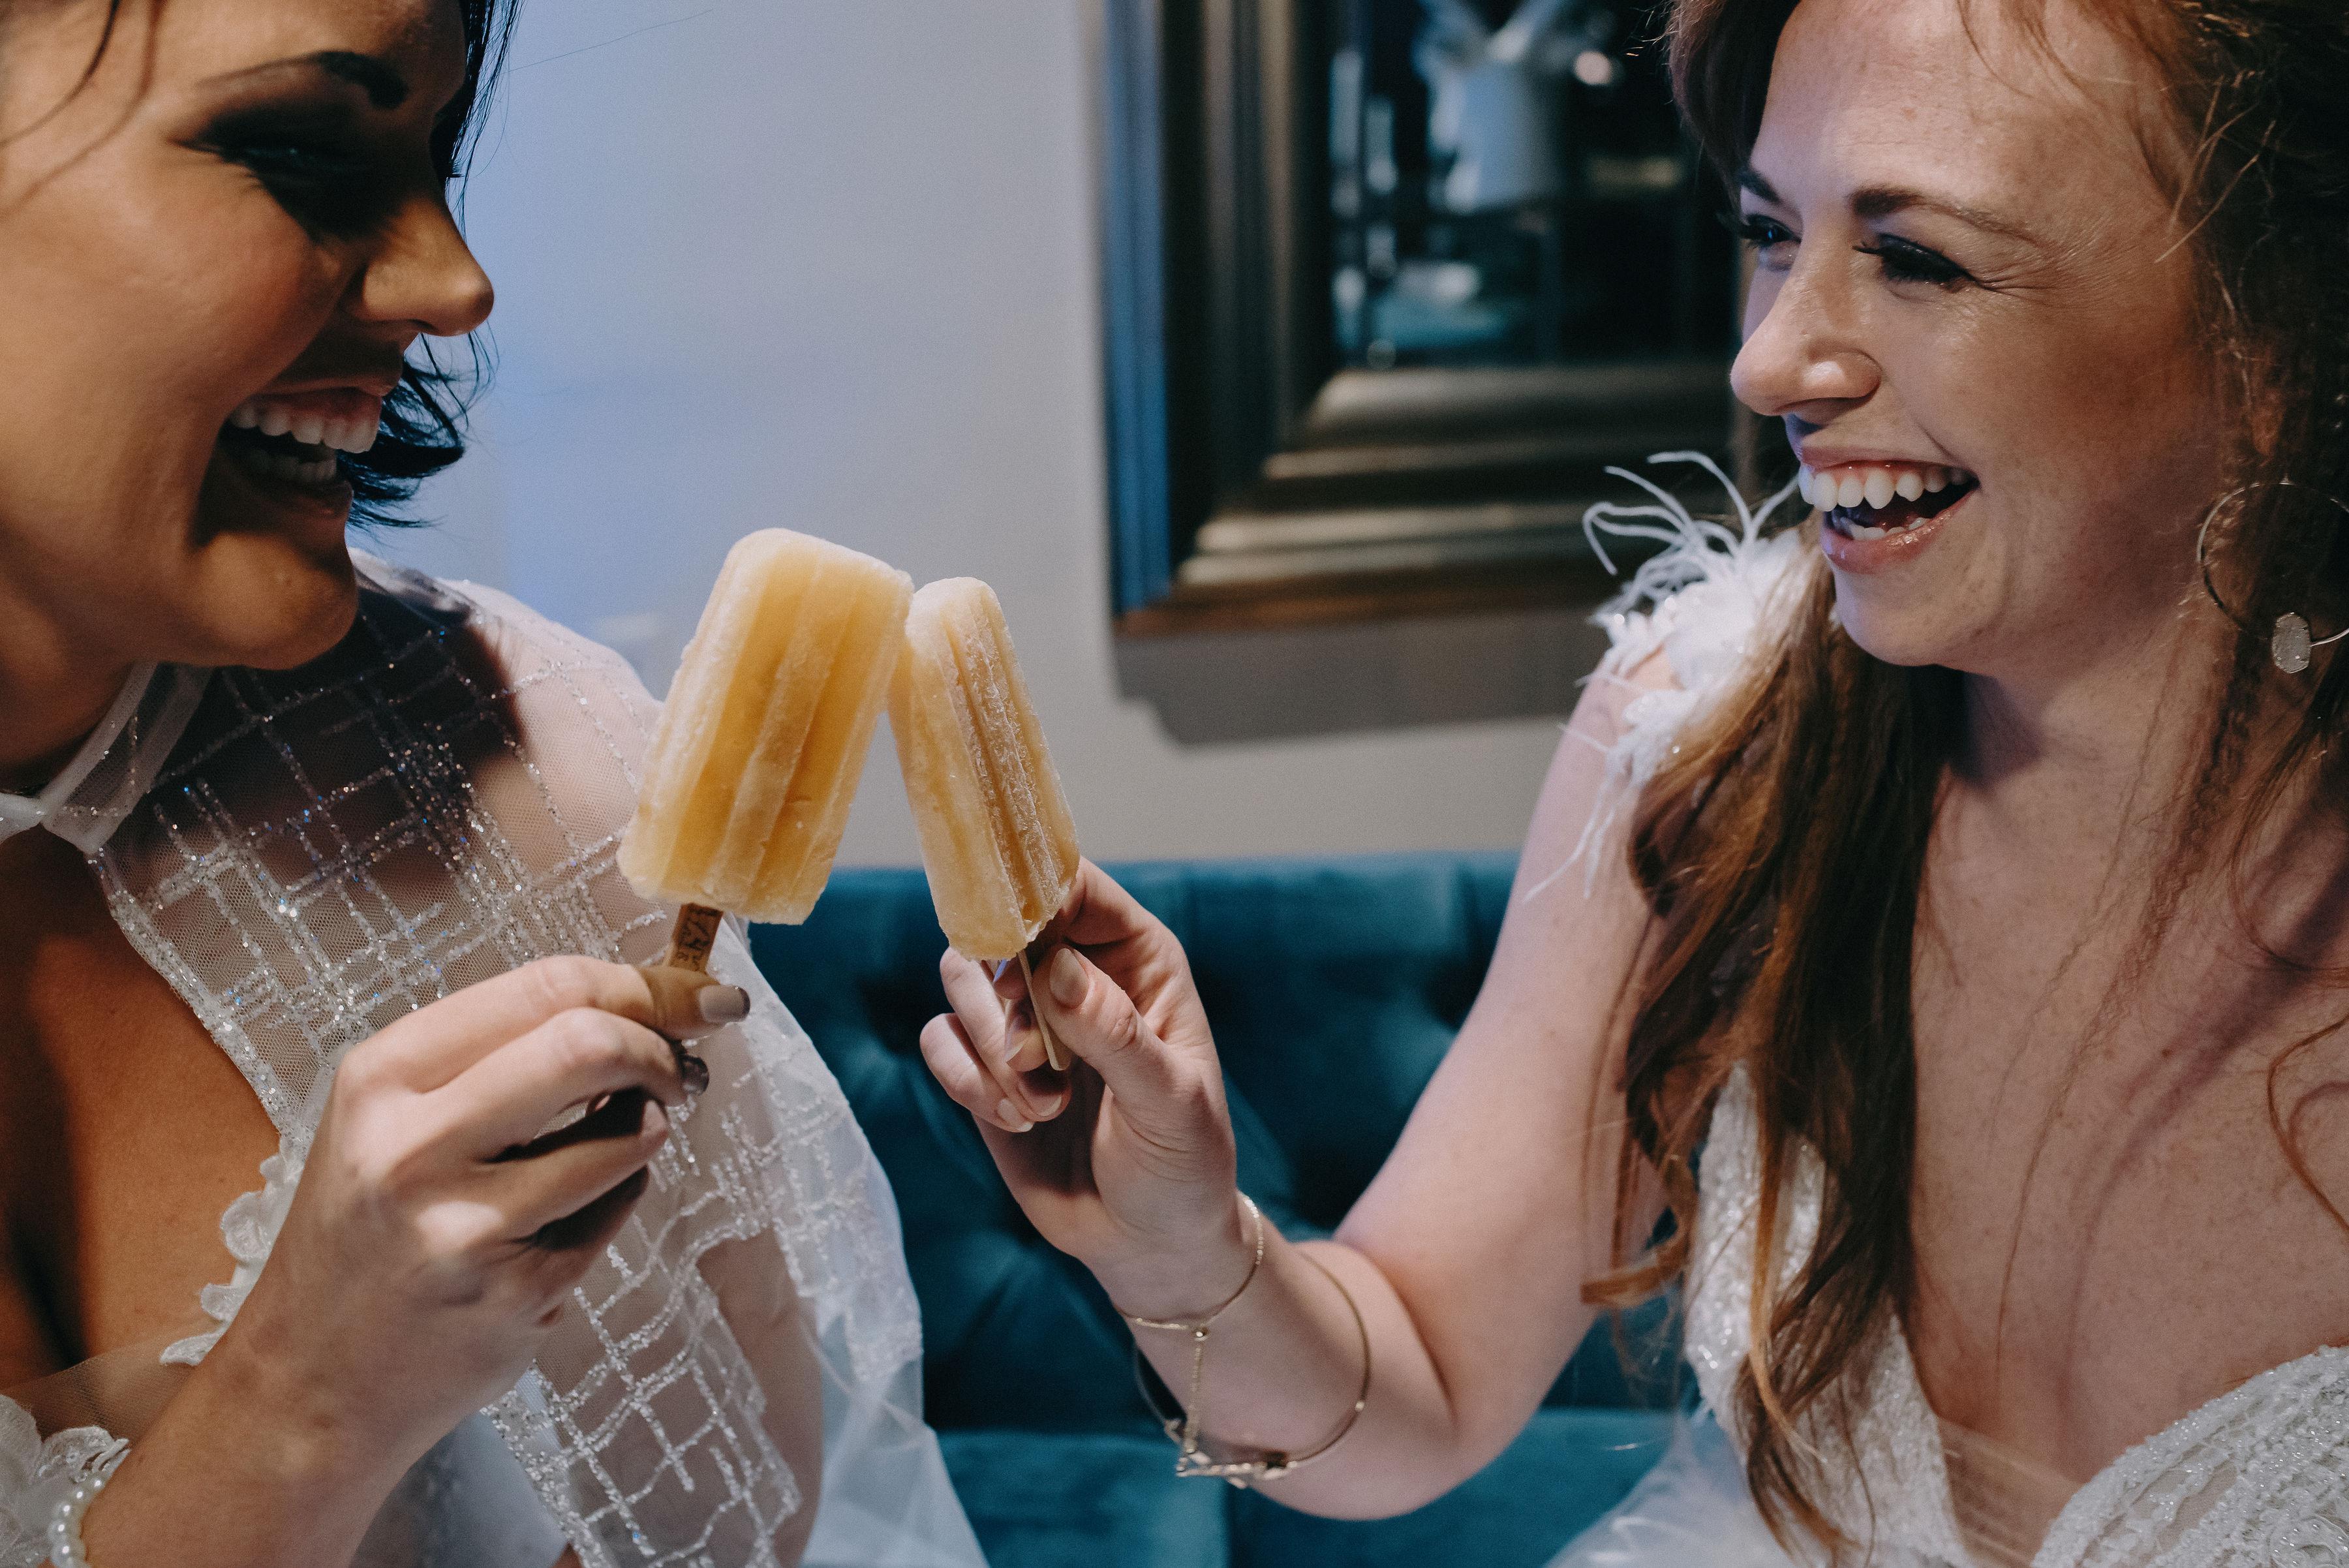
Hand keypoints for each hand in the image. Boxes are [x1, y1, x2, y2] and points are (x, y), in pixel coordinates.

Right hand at [213, 956, 747, 1475]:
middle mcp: (413, 1143)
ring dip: (649, 1126)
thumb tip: (654, 1003)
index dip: (643, 984)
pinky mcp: (517, 1293)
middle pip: (589, 1043)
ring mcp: (466, 1224)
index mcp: (383, 1076)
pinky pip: (615, 1209)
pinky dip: (617, 1196)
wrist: (311, 1381)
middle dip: (660, 1049)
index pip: (545, 985)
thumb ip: (502, 1056)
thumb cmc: (371, 1232)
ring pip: (627, 1133)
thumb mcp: (396, 1120)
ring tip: (618, 1140)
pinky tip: (567, 1217)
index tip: (698, 996)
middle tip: (679, 1070)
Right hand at [919, 861, 1248, 1315]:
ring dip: (988, 1043)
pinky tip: (1019, 1120)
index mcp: (1135, 957)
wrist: (1150, 1241)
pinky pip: (939, 1039)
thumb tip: (1060, 968)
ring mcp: (1024, 1018)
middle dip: (1003, 990)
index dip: (1035, 895)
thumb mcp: (1169, 1101)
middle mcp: (1074, 972)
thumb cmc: (1183, 1162)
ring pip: (960, 976)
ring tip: (1040, 1102)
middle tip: (1033, 1055)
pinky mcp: (985, 1067)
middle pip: (999, 923)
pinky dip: (965, 1080)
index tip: (1018, 943)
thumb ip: (1117, 1033)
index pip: (1073, 886)